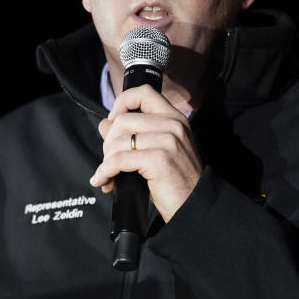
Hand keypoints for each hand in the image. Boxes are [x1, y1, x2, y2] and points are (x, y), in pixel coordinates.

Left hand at [90, 85, 202, 221]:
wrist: (194, 205)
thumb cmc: (175, 180)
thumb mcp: (157, 150)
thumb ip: (132, 133)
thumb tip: (104, 123)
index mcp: (174, 118)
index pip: (143, 93)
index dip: (122, 102)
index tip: (112, 119)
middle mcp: (173, 125)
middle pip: (123, 120)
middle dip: (108, 142)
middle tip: (109, 160)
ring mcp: (168, 141)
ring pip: (118, 140)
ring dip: (106, 160)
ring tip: (107, 174)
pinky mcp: (159, 159)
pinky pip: (120, 160)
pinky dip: (106, 170)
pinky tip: (104, 180)